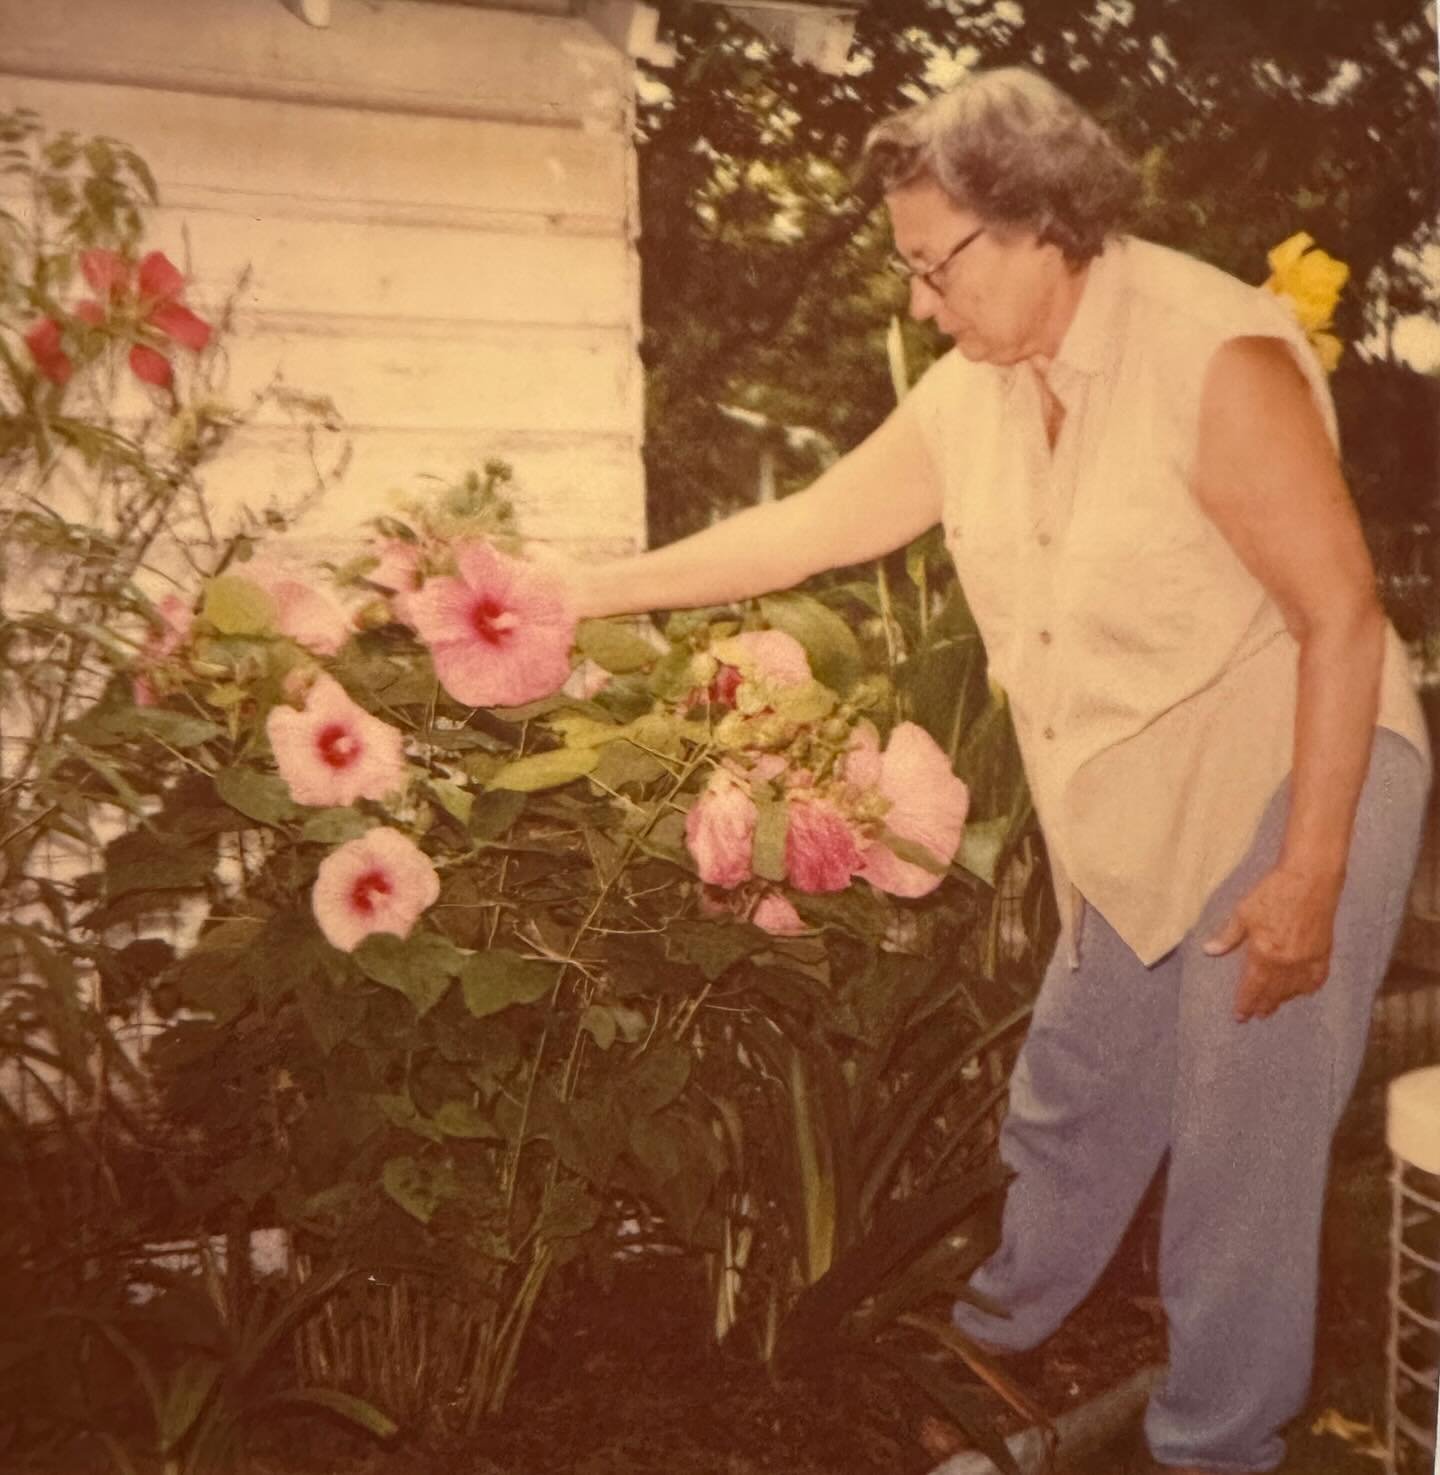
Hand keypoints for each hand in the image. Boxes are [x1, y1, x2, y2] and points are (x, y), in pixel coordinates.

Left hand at [1203, 866, 1341, 1021]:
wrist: (1310, 879)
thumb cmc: (1273, 892)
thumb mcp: (1244, 912)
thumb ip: (1228, 936)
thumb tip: (1209, 951)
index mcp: (1265, 954)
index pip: (1252, 987)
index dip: (1245, 1003)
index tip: (1240, 1016)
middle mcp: (1287, 963)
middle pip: (1273, 992)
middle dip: (1263, 1005)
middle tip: (1256, 1016)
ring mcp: (1308, 959)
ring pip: (1294, 989)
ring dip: (1283, 999)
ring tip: (1274, 1007)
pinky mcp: (1324, 952)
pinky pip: (1316, 978)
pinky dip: (1308, 988)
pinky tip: (1303, 992)